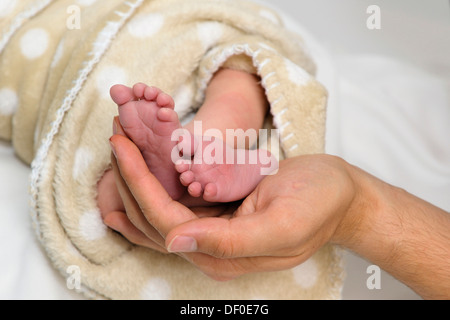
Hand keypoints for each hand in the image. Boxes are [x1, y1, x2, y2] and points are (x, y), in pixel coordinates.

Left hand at [105, 127, 357, 279]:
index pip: (164, 222)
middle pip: (152, 219)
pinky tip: (137, 167)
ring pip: (158, 211)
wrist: (340, 195)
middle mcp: (211, 248)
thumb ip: (231, 241)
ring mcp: (212, 231)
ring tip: (121, 144)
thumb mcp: (283, 224)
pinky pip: (174, 201)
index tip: (122, 148)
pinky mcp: (217, 214)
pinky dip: (153, 182)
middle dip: (129, 179)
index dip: (138, 186)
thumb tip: (176, 243)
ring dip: (136, 179)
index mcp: (223, 255)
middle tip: (116, 138)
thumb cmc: (320, 204)